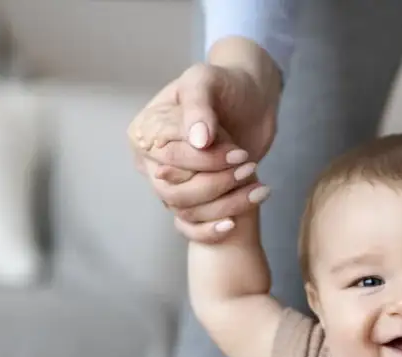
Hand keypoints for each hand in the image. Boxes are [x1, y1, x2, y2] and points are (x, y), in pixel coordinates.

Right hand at [128, 40, 281, 240]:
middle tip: (249, 167)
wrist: (250, 102)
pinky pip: (189, 227)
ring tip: (257, 188)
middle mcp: (150, 162)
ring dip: (223, 204)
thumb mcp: (207, 81)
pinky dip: (210, 230)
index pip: (168, 157)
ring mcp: (169, 184)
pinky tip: (234, 224)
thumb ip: (198, 106)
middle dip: (215, 183)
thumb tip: (198, 141)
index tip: (239, 153)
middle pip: (173, 190)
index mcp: (145, 131)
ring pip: (185, 210)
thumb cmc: (224, 84)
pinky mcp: (191, 200)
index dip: (204, 160)